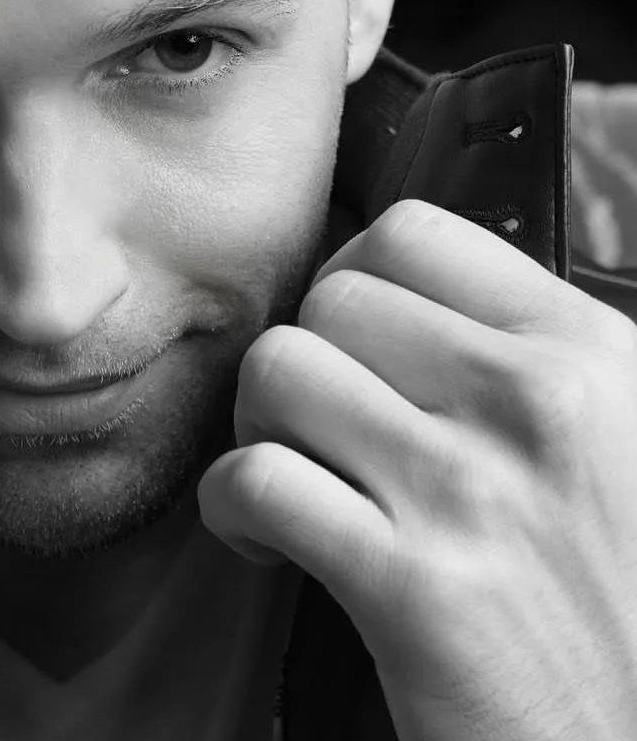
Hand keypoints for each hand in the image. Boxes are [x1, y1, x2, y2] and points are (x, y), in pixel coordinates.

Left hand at [197, 199, 636, 740]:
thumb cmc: (617, 594)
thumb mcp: (618, 434)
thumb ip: (526, 354)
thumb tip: (405, 295)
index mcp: (585, 352)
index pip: (411, 234)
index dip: (349, 279)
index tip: (345, 339)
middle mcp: (534, 404)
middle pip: (331, 299)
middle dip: (302, 358)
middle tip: (315, 425)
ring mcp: (471, 492)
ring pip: (279, 370)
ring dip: (257, 425)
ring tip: (293, 474)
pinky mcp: (413, 589)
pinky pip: (257, 481)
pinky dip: (232, 506)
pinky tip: (268, 540)